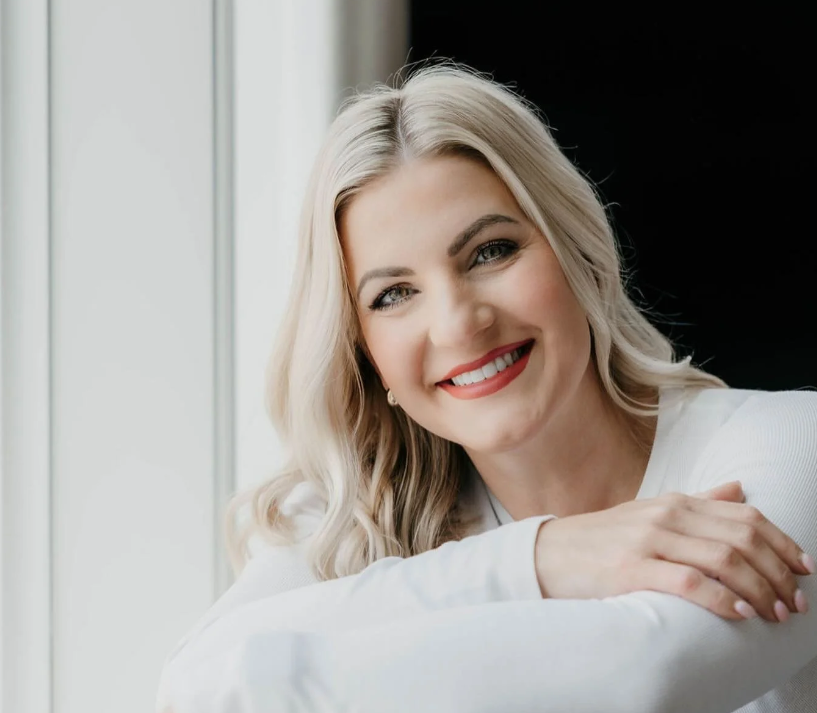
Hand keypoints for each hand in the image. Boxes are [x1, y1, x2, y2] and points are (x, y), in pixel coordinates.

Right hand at [533, 481, 813, 621]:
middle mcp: (667, 515)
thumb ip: (698, 501)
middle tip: (796, 602)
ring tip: (776, 613)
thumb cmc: (604, 538)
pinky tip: (738, 614)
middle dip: (778, 572)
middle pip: (742, 539)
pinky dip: (722, 599)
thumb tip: (740, 488)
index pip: (745, 516)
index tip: (804, 569)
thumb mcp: (651, 512)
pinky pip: (690, 582)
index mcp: (676, 501)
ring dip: (759, 590)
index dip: (783, 542)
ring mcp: (648, 540)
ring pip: (723, 560)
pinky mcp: (631, 569)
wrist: (550, 554)